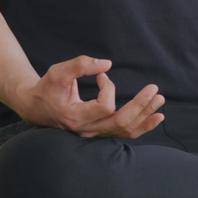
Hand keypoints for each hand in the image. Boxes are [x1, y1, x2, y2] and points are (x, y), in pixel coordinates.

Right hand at [13, 56, 164, 138]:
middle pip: (120, 122)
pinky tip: (157, 117)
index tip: (103, 76)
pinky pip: (124, 133)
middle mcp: (86, 129)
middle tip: (155, 89)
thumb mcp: (59, 72)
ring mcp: (94, 133)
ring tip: (160, 101)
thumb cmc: (48, 87)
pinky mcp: (100, 132)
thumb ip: (81, 65)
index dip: (109, 89)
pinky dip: (142, 126)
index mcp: (75, 116)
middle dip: (140, 105)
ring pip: (125, 130)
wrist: (36, 107)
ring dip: (145, 115)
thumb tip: (107, 64)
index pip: (104, 106)